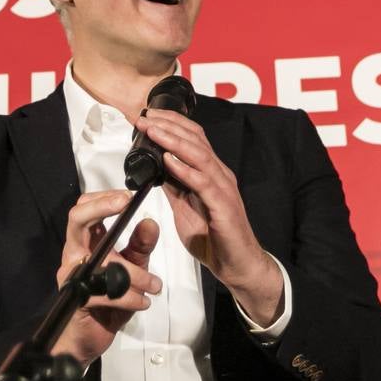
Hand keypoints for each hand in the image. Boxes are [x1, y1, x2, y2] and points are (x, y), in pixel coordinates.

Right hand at [51, 191, 163, 365]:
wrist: (90, 338)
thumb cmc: (108, 300)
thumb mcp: (132, 268)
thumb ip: (140, 246)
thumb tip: (150, 222)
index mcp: (85, 242)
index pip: (84, 208)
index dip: (103, 198)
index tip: (128, 196)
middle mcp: (74, 253)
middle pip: (76, 219)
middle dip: (101, 207)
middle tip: (125, 203)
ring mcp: (71, 275)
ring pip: (101, 260)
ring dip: (134, 273)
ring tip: (154, 285)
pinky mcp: (76, 298)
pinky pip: (106, 292)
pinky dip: (130, 297)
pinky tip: (142, 302)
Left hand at [134, 110, 282, 318]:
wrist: (237, 264)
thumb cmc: (215, 238)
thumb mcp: (186, 208)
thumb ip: (175, 187)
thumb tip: (157, 169)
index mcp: (210, 173)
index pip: (192, 138)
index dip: (170, 124)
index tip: (146, 116)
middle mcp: (219, 175)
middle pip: (195, 139)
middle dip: (167, 125)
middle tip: (143, 116)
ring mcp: (223, 188)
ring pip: (198, 155)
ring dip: (172, 140)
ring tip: (152, 130)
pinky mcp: (223, 206)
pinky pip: (203, 182)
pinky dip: (184, 169)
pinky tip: (168, 160)